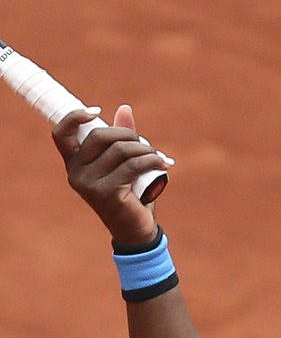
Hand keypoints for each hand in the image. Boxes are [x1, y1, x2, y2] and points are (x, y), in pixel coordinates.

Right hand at [52, 104, 168, 245]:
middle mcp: (76, 173)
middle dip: (127, 133)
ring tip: (157, 157)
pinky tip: (163, 164)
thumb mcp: (122, 163)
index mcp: (73, 163)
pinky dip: (152, 161)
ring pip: (121, 150)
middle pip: (99, 136)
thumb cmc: (129, 193)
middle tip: (145, 144)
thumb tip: (124, 109)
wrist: (135, 229)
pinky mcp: (107, 192)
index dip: (75, 117)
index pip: (61, 133)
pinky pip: (134, 165)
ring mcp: (90, 184)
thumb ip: (121, 139)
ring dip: (145, 149)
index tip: (97, 111)